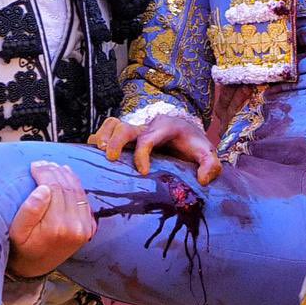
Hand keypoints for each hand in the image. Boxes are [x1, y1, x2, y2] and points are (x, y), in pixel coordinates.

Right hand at [8, 161, 97, 278]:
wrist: (35, 268)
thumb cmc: (21, 249)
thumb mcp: (16, 232)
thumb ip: (29, 210)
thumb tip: (44, 188)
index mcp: (57, 227)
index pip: (54, 189)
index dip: (45, 173)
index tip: (34, 165)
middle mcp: (75, 227)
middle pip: (67, 188)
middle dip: (55, 171)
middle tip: (43, 162)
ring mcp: (85, 228)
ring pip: (78, 192)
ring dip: (67, 175)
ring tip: (54, 166)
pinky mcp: (89, 228)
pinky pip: (84, 200)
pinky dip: (76, 186)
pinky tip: (67, 177)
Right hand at [89, 112, 221, 184]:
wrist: (188, 135)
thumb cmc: (194, 145)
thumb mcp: (208, 153)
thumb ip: (211, 165)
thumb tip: (202, 179)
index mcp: (166, 128)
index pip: (148, 138)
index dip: (142, 154)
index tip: (144, 172)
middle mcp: (147, 127)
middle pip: (124, 127)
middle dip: (115, 142)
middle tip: (112, 159)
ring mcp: (135, 131)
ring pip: (112, 125)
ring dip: (103, 138)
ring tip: (99, 154)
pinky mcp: (128, 137)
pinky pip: (108, 131)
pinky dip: (98, 140)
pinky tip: (94, 155)